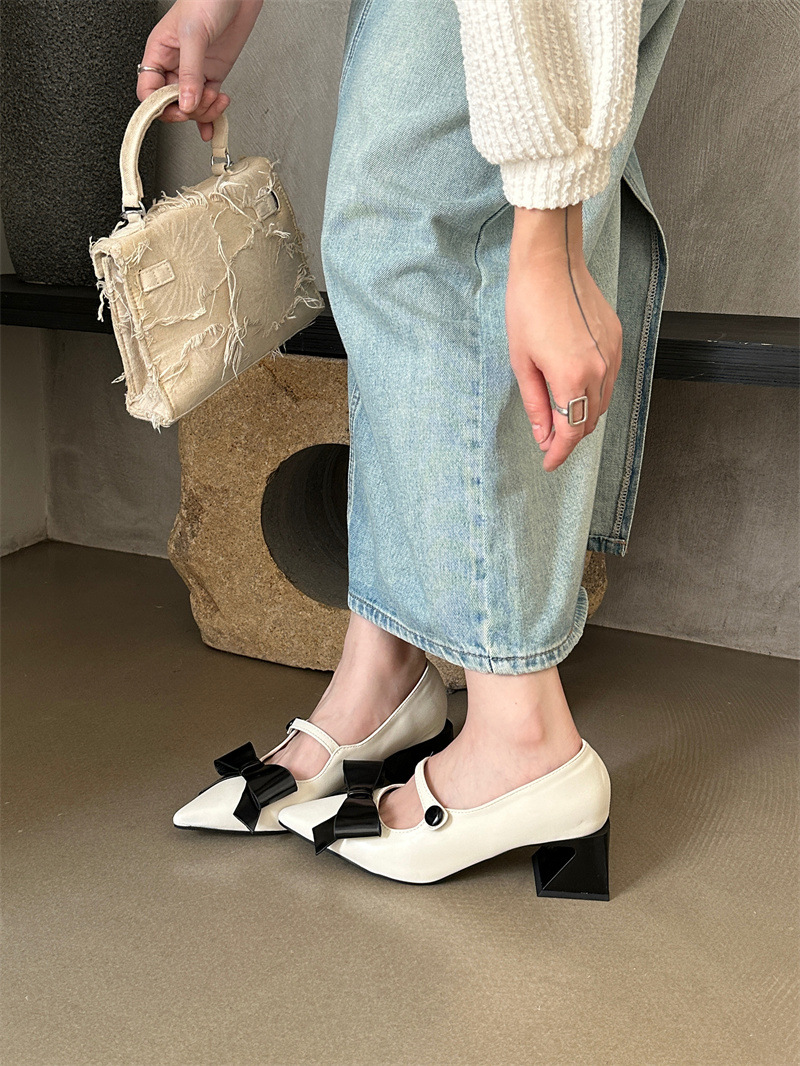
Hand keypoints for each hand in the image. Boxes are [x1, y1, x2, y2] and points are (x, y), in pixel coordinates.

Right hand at [137, 0, 263, 140]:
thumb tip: (186, 103)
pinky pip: (207, 103)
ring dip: (205, 111)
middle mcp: (174, 64)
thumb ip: (190, 72)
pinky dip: (211, 117)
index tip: (177, 110)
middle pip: (171, 104)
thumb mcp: (194, 36)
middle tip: (201, 102)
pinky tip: (214, 125)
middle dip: (188, 109)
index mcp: (159, 52)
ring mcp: (194, 71)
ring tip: (216, 99)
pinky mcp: (212, 74)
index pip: (149, 91)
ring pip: (191, 106)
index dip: (160, 106)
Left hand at [506, 202, 622, 472]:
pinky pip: (610, 378)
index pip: (571, 432)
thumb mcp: (522, 362)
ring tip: (559, 414)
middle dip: (569, 435)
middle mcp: (600, 369)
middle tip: (547, 439)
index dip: (559, 452)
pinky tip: (574, 385)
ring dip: (583, 414)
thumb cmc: (528, 307)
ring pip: (602, 402)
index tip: (548, 463)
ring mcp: (613, 354)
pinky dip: (594, 391)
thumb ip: (536, 403)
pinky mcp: (617, 339)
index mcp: (572, 377)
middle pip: (589, 420)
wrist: (550, 262)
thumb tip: (542, 434)